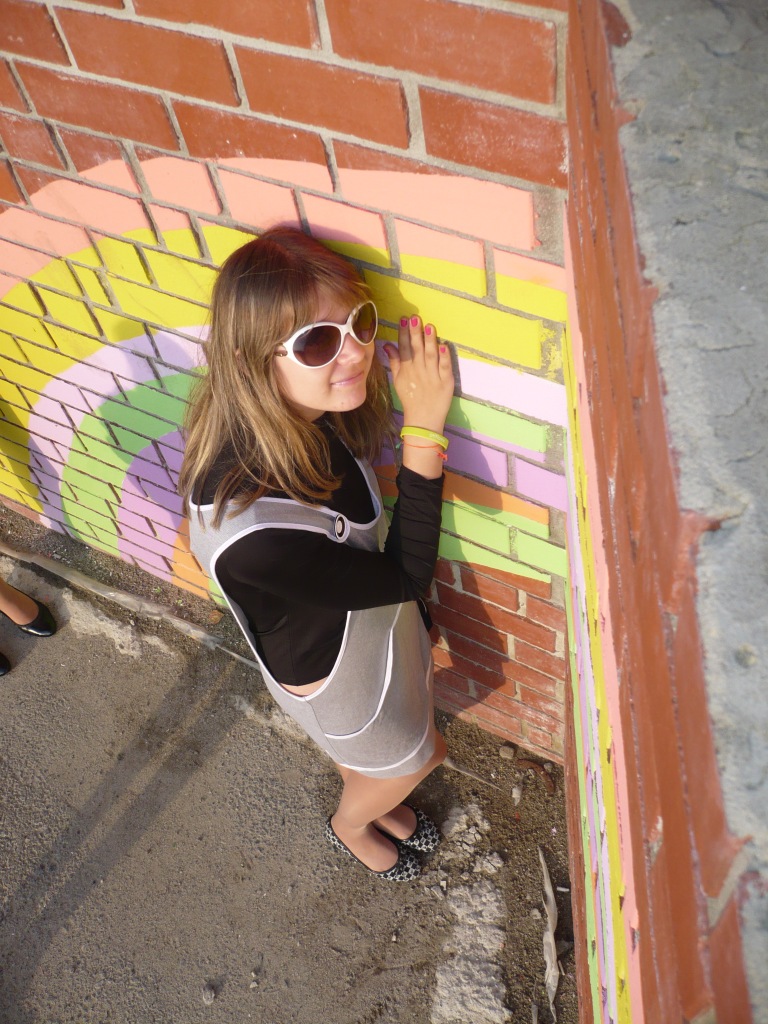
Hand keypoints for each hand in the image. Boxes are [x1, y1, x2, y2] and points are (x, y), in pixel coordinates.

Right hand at [383, 315, 453, 433]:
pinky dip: (444, 357)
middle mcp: (418, 372)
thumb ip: (394, 362)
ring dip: (430, 341)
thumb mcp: (399, 381)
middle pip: (416, 350)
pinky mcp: (446, 383)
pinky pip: (444, 368)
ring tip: (429, 326)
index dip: (404, 333)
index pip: (404, 349)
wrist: (423, 421)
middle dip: (415, 333)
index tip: (404, 319)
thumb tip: (387, 345)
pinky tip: (443, 345)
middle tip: (416, 318)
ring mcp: (432, 377)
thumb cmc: (410, 399)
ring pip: (430, 356)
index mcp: (406, 371)